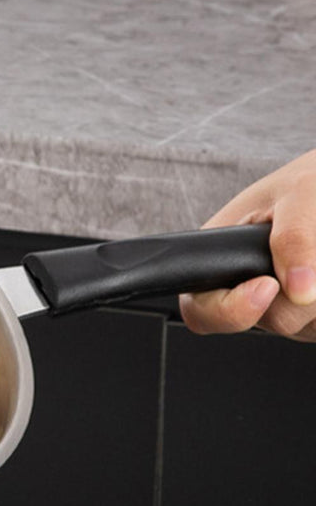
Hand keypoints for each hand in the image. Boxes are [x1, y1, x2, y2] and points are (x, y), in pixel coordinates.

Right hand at [178, 150, 315, 340]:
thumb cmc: (310, 180)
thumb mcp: (301, 192)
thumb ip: (293, 237)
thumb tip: (300, 289)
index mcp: (219, 259)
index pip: (201, 311)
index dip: (231, 309)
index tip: (268, 285)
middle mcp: (247, 290)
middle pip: (273, 320)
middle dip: (304, 293)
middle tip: (315, 249)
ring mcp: (281, 308)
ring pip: (305, 325)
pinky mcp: (309, 317)